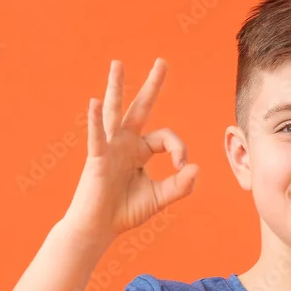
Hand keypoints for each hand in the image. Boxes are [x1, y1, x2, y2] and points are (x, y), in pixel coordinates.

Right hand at [63, 58, 198, 243]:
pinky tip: (94, 103)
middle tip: (162, 62)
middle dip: (152, 86)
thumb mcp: (159, 198)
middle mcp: (125, 143)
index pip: (166, 139)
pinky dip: (95, 120)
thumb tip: (195, 168)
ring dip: (117, 88)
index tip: (182, 168)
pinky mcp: (97, 158)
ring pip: (115, 112)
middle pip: (141, 108)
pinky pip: (97, 136)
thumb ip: (179, 185)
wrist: (99, 228)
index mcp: (140, 151)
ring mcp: (110, 148)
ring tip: (118, 65)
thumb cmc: (125, 212)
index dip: (179, 150)